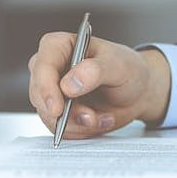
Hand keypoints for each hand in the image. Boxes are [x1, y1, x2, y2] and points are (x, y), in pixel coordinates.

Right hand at [28, 32, 171, 138]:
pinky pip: (60, 129)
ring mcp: (52, 92)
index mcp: (60, 46)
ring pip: (49, 116)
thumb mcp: (118, 65)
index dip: (46, 89)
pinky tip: (99, 121)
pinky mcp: (58, 112)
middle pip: (39, 95)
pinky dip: (81, 130)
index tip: (57, 109)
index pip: (42, 66)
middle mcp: (51, 68)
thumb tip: (68, 84)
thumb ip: (94, 71)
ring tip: (101, 118)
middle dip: (66, 113)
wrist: (136, 91)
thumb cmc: (127, 69)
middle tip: (91, 117)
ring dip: (77, 124)